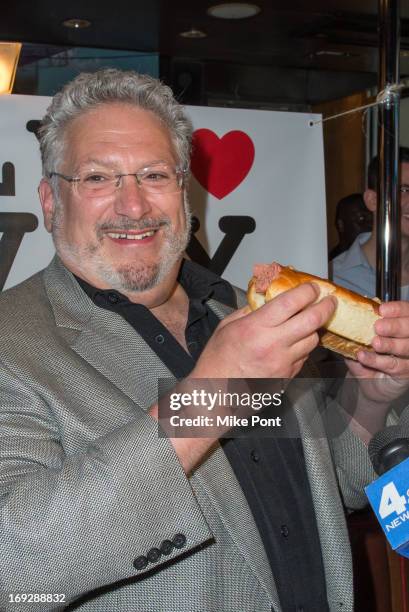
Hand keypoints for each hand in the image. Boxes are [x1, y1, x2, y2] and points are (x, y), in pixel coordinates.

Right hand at [193, 282, 336, 379]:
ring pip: (312, 341)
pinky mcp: (287, 377)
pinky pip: (304, 358)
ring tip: (309, 323)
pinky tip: (294, 344)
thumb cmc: (217, 360)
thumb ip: (249, 310)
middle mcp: (272, 345)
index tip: (312, 287)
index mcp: (255, 328)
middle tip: (329, 301)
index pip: (290, 303)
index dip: (307, 291)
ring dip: (314, 329)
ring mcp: (282, 363)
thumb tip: (267, 298)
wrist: (215, 392)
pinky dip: (303, 348)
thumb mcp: (227, 326)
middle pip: (311, 321)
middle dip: (325, 307)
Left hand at [346, 300, 408, 402]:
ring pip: (407, 348)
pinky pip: (394, 365)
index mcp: (403, 324)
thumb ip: (361, 323)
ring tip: (375, 343)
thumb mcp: (361, 336)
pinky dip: (377, 360)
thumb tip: (353, 307)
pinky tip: (363, 356)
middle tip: (378, 326)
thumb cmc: (368, 354)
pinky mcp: (406, 372)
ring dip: (389, 344)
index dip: (397, 309)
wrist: (369, 382)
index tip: (382, 310)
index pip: (407, 311)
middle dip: (395, 326)